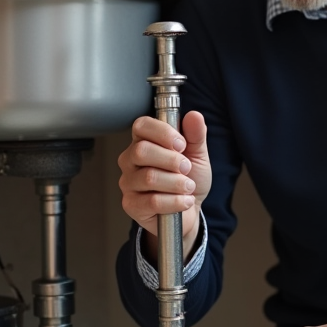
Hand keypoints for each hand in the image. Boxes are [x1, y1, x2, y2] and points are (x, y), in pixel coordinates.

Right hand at [117, 111, 210, 259]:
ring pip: (149, 177)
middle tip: (187, 168)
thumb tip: (194, 115)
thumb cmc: (189, 179)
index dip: (163, 133)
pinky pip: (153, 201)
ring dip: (177, 183)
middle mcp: (130, 160)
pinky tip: (184, 201)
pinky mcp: (131, 204)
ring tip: (188, 187)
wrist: (190, 211)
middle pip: (142, 151)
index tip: (182, 144)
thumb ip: (196, 135)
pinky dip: (175, 201)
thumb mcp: (198, 154)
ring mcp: (128, 182)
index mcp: (144, 141)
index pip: (141, 126)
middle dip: (172, 160)